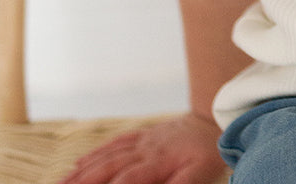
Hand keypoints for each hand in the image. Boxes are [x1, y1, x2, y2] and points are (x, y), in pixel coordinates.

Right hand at [59, 113, 225, 183]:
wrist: (217, 118)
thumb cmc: (209, 152)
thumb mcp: (200, 175)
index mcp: (158, 161)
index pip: (125, 181)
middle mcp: (145, 149)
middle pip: (107, 167)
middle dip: (81, 183)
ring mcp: (143, 140)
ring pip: (106, 155)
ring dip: (81, 172)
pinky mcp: (144, 134)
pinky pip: (115, 143)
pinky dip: (95, 154)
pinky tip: (78, 164)